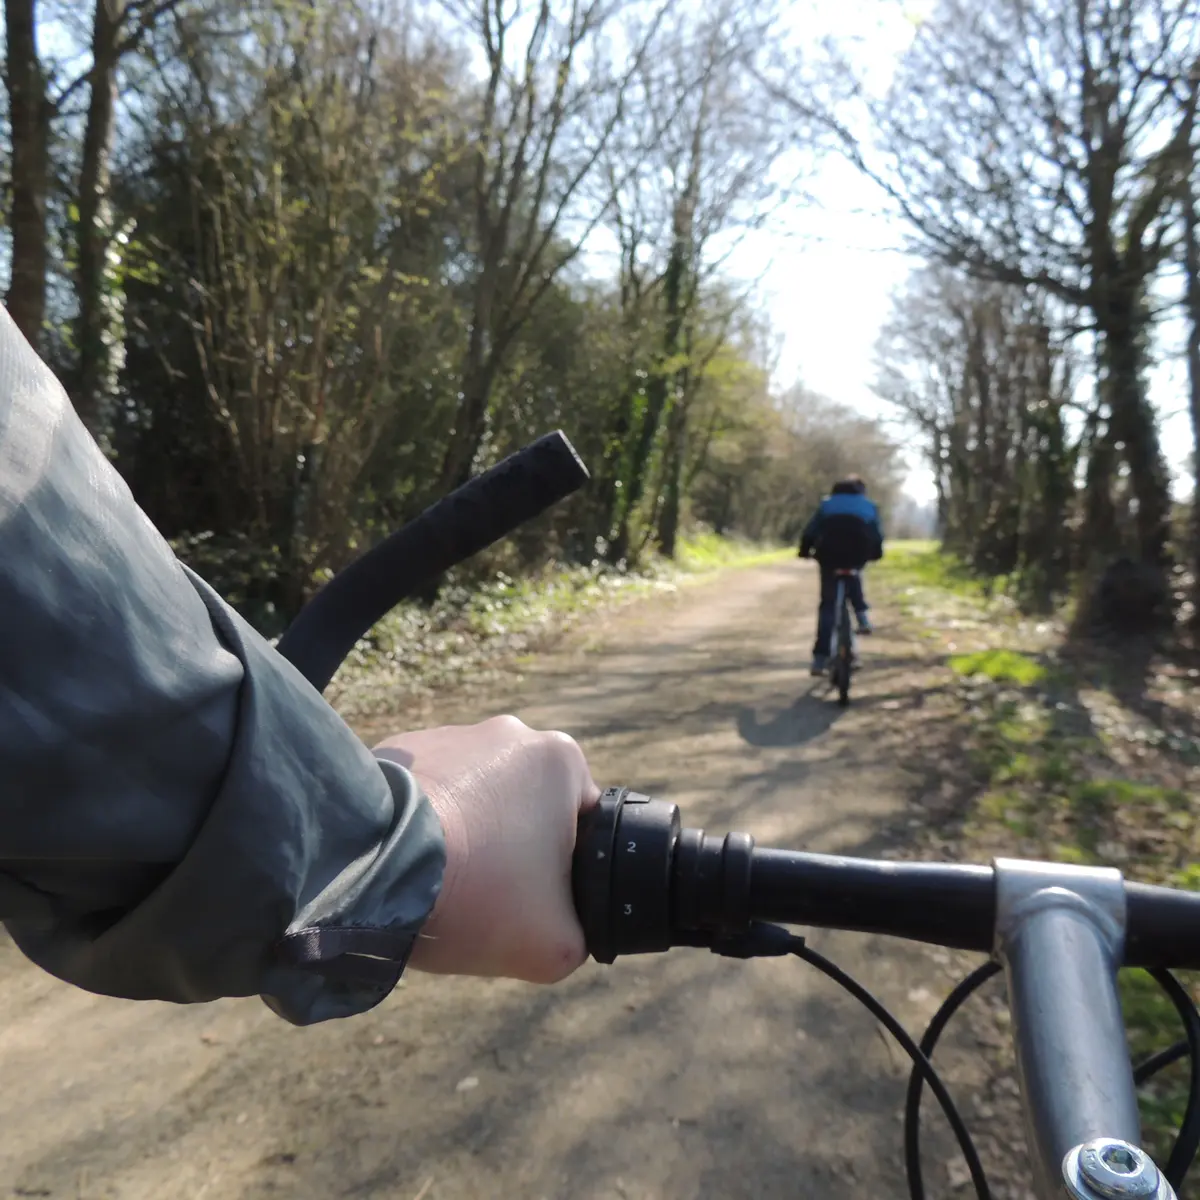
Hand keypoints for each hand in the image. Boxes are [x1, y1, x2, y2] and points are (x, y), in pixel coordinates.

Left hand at [374, 716, 598, 983]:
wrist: (374, 865)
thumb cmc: (478, 893)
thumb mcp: (557, 944)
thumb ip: (581, 933)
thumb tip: (563, 927)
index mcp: (561, 760)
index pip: (584, 823)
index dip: (566, 872)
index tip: (535, 901)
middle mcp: (509, 732)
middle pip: (527, 809)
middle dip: (512, 850)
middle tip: (487, 896)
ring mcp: (447, 735)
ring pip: (473, 800)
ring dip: (465, 835)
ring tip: (440, 883)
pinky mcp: (395, 749)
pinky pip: (424, 795)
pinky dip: (421, 827)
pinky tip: (407, 863)